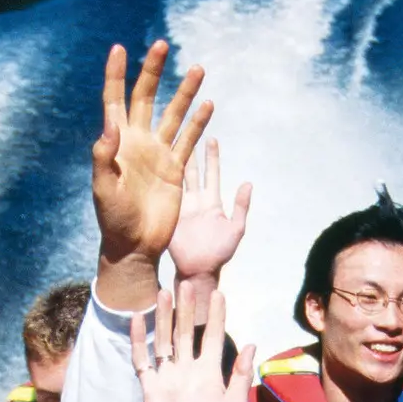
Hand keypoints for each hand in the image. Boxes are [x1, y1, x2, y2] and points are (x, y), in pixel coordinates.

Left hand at [92, 41, 209, 307]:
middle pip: (146, 97)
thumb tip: (109, 126)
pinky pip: (189, 140)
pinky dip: (199, 123)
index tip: (118, 49)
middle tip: (162, 45)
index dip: (116, 75)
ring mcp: (158, 154)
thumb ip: (104, 156)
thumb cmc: (113, 219)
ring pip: (173, 114)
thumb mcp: (103, 188)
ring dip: (184, 92)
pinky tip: (208, 104)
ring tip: (198, 67)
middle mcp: (138, 142)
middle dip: (153, 71)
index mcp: (117, 142)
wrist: (134, 245)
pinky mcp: (175, 169)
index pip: (115, 100)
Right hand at [168, 139, 252, 283]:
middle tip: (186, 130)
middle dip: (190, 150)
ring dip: (173, 162)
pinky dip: (159, 180)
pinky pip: (163, 195)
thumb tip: (248, 182)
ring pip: (176, 179)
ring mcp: (180, 207)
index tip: (211, 136)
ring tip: (168, 142)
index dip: (212, 156)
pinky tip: (154, 165)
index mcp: (212, 202)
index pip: (212, 173)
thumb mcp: (235, 229)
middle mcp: (195, 200)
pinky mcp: (168, 214)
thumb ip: (241, 206)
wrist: (199, 270)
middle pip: (192, 171)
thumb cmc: (220, 253)